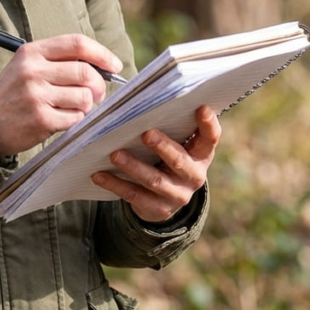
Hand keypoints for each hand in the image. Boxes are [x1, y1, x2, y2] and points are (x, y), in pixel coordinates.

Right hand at [0, 34, 121, 157]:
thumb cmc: (14, 91)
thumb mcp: (28, 65)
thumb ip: (59, 61)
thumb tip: (102, 67)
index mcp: (32, 52)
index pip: (77, 44)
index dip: (102, 54)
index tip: (114, 65)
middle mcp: (33, 71)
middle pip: (85, 72)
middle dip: (99, 85)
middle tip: (97, 94)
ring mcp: (36, 96)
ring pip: (84, 97)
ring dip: (87, 105)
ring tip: (76, 107)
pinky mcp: (40, 119)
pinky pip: (76, 118)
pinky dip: (76, 119)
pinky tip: (64, 118)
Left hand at [91, 104, 220, 222]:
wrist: (165, 199)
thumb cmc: (167, 157)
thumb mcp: (177, 144)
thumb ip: (171, 127)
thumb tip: (147, 100)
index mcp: (201, 155)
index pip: (210, 139)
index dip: (208, 124)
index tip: (201, 107)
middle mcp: (193, 176)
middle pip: (180, 161)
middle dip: (163, 147)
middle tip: (146, 134)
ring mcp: (177, 195)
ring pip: (155, 180)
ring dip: (134, 167)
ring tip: (115, 154)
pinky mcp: (158, 209)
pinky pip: (134, 196)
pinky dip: (115, 184)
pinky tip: (99, 174)